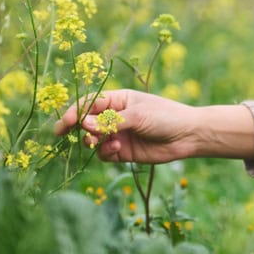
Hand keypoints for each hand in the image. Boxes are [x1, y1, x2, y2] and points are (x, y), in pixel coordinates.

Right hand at [54, 89, 199, 163]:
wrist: (188, 136)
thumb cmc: (165, 117)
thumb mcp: (138, 115)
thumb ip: (111, 121)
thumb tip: (83, 124)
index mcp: (118, 99)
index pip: (89, 103)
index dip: (75, 111)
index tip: (66, 122)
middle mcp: (114, 117)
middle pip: (86, 122)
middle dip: (77, 128)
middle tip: (66, 135)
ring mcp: (118, 134)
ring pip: (93, 140)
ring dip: (93, 141)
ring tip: (103, 141)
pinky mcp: (123, 152)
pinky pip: (104, 154)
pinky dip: (105, 153)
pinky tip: (116, 149)